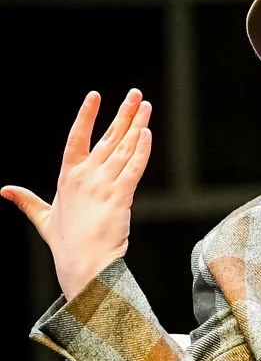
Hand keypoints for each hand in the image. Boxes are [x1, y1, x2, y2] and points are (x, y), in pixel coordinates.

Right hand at [1, 88, 151, 300]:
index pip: (77, 137)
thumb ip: (28, 201)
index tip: (95, 96)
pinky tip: (147, 134)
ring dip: (137, 126)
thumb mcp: (43, 218)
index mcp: (68, 176)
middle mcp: (85, 176)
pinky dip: (141, 150)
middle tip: (136, 94)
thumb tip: (5, 190)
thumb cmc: (66, 244)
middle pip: (108, 137)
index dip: (86, 115)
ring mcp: (102, 185)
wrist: (83, 266)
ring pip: (124, 148)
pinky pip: (133, 168)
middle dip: (123, 114)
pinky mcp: (119, 197)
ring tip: (146, 107)